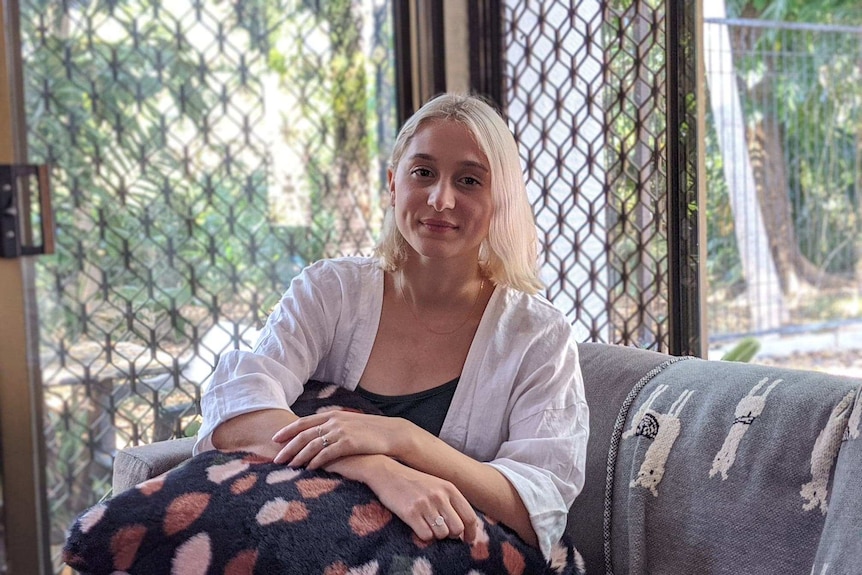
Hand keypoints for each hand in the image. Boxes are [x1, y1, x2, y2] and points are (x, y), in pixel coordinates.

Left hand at [270, 410, 409, 467]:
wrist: (391, 433)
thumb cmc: (370, 431)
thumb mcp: (349, 423)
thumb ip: (334, 426)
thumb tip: (319, 434)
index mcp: (332, 414)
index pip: (304, 422)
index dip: (287, 430)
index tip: (275, 438)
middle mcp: (334, 421)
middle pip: (303, 434)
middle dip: (288, 447)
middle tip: (276, 458)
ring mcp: (340, 432)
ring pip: (312, 445)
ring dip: (298, 456)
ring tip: (289, 466)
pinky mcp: (348, 443)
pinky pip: (326, 454)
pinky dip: (315, 462)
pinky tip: (309, 469)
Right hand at [355, 456, 479, 544]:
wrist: (386, 473)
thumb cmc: (413, 482)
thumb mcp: (436, 485)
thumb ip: (451, 502)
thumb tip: (464, 527)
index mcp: (449, 488)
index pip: (470, 516)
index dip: (471, 532)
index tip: (467, 540)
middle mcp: (439, 496)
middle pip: (457, 528)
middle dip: (452, 535)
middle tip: (443, 533)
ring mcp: (425, 504)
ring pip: (442, 534)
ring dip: (436, 535)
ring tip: (427, 526)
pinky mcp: (410, 513)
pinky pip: (426, 536)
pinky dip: (423, 536)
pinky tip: (417, 527)